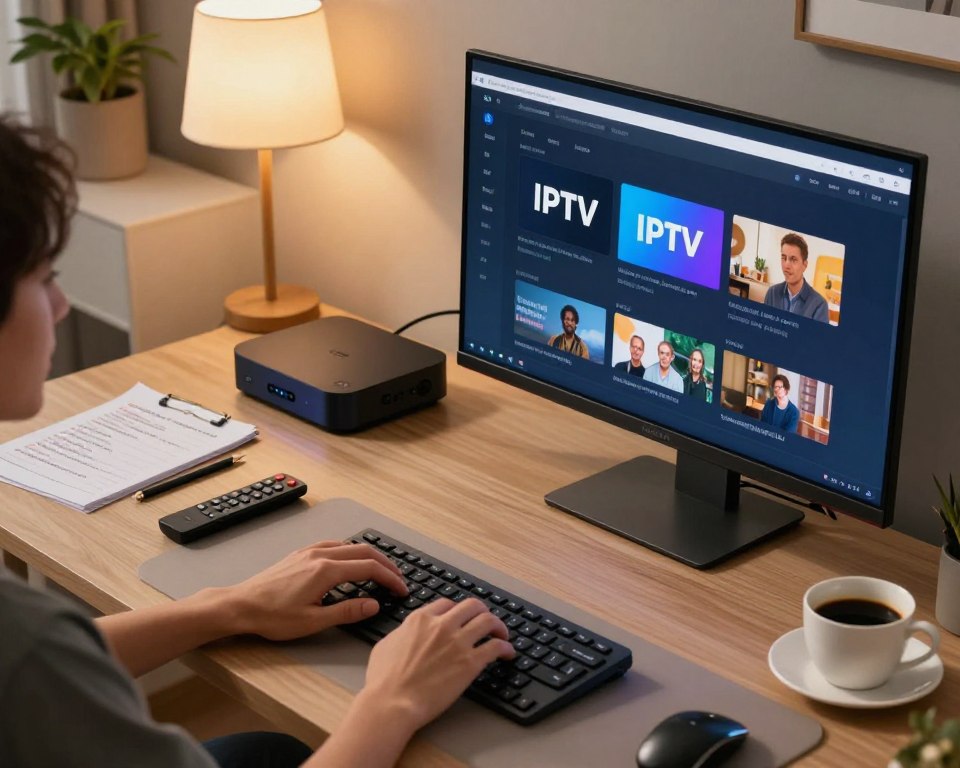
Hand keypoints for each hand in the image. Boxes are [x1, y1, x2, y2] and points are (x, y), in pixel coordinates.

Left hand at [224, 541, 407, 640]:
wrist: (241, 605)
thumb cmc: (272, 616)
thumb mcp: (313, 621)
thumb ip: (347, 611)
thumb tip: (373, 604)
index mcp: (326, 571)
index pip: (369, 569)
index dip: (390, 578)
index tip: (401, 589)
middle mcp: (320, 555)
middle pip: (364, 552)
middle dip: (386, 564)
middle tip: (398, 579)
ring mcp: (309, 552)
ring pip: (349, 545)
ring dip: (369, 556)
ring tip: (380, 570)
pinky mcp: (300, 554)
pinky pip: (333, 544)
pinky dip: (351, 551)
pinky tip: (350, 561)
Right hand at [358, 598, 514, 732]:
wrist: (392, 702)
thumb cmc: (383, 680)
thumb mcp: (387, 645)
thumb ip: (403, 633)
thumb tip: (408, 633)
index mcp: (421, 619)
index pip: (447, 604)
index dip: (457, 611)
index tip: (462, 618)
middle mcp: (441, 625)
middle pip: (472, 606)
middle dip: (482, 611)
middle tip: (486, 621)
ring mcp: (457, 642)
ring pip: (488, 621)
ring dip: (498, 626)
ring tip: (502, 634)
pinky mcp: (470, 662)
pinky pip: (496, 647)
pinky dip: (505, 648)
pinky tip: (507, 653)